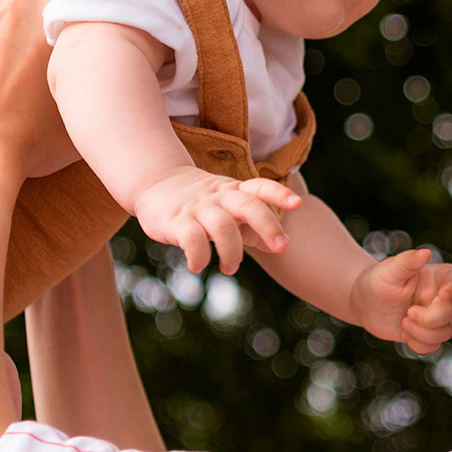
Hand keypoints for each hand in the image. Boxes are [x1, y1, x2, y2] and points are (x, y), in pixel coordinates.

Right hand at [133, 167, 301, 274]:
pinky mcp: (176, 221)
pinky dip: (199, 256)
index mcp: (234, 191)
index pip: (259, 187)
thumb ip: (252, 225)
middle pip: (247, 205)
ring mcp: (197, 208)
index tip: (297, 204)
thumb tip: (282, 244)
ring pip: (222, 226)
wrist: (155, 183)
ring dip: (232, 251)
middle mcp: (218, 197)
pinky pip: (192, 239)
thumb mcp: (228, 207)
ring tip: (230, 268)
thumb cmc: (200, 202)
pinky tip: (198, 266)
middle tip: (280, 247)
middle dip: (268, 225)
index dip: (279, 194)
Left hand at [349, 249, 451, 353]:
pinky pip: (433, 346)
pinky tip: (404, 334)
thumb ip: (407, 261)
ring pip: (445, 332)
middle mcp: (437, 297)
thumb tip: (425, 252)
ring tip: (404, 323)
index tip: (442, 295)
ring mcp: (433, 316)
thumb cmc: (376, 281)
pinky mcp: (424, 333)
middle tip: (408, 314)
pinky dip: (418, 344)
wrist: (363, 303)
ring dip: (423, 333)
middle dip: (429, 319)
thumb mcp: (389, 270)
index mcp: (433, 277)